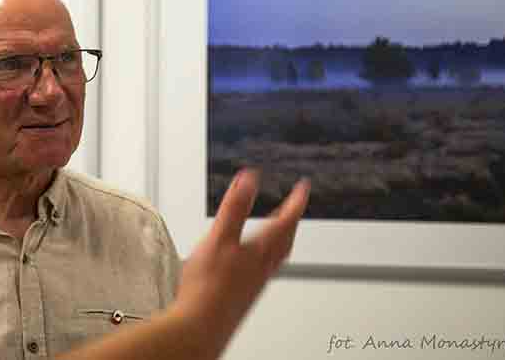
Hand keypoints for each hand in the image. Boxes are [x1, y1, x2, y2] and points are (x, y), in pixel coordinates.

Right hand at [174, 170, 309, 354]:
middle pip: (285, 240)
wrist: (201, 325)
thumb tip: (249, 179)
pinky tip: (253, 260)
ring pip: (276, 257)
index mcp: (260, 250)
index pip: (285, 221)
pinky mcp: (243, 294)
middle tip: (295, 205)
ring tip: (280, 230)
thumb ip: (235, 207)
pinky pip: (264, 270)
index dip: (295, 202)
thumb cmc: (210, 287)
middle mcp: (262, 267)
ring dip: (282, 239)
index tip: (303, 187)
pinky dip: (266, 257)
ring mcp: (255, 282)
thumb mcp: (220, 237)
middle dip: (291, 220)